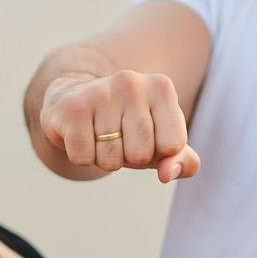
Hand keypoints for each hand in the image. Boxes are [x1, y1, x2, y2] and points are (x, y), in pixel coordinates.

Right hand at [39, 70, 200, 181]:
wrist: (75, 101)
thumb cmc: (128, 127)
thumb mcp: (162, 142)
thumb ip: (183, 161)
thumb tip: (167, 174)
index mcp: (162, 89)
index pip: (173, 146)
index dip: (158, 153)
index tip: (147, 138)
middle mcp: (132, 83)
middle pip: (140, 154)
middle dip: (129, 158)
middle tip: (118, 137)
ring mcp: (101, 92)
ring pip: (110, 160)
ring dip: (104, 159)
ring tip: (99, 135)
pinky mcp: (72, 107)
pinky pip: (83, 158)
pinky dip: (82, 157)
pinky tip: (82, 135)